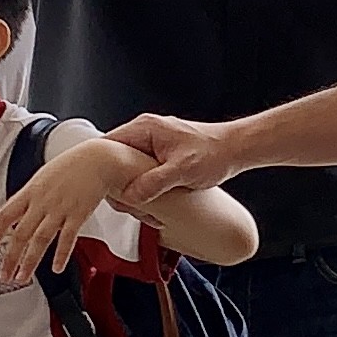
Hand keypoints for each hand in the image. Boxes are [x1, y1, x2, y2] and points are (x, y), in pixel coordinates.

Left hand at [0, 138, 140, 285]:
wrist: (96, 159)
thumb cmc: (68, 168)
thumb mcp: (38, 179)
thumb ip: (19, 200)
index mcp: (30, 192)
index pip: (5, 215)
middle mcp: (42, 202)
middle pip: (21, 233)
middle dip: (10, 258)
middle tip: (3, 275)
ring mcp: (60, 209)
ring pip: (41, 239)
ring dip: (30, 261)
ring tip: (23, 276)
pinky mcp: (78, 214)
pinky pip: (68, 238)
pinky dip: (61, 254)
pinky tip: (56, 267)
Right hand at [107, 114, 244, 207]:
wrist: (236, 150)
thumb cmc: (214, 152)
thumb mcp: (183, 170)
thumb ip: (155, 182)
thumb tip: (131, 195)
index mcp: (144, 128)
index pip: (106, 145)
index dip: (100, 168)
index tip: (104, 188)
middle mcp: (144, 134)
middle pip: (114, 161)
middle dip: (120, 186)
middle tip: (132, 204)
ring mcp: (151, 145)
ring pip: (127, 172)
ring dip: (134, 192)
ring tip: (149, 208)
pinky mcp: (159, 157)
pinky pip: (141, 175)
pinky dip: (145, 190)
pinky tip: (156, 204)